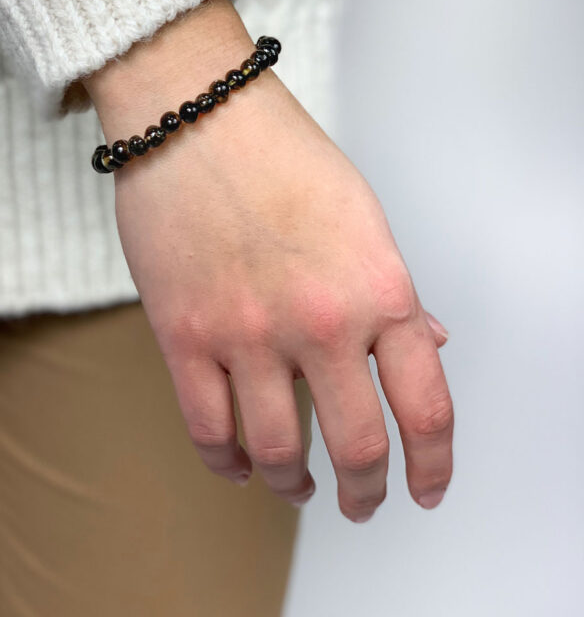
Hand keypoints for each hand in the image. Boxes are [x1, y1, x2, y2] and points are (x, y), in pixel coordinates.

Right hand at [84, 0, 453, 520]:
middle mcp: (320, 322)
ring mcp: (247, 334)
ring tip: (300, 484)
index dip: (434, 465)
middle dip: (368, 491)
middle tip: (364, 501)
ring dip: (295, 483)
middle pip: (358, 446)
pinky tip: (240, 464)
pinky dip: (229, 462)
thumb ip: (393, 294)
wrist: (195, 114)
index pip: (426, 407)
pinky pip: (208, 430)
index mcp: (378, 289)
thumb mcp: (362, 217)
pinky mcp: (182, 336)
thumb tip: (427, 346)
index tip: (427, 487)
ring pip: (280, 452)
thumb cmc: (280, 154)